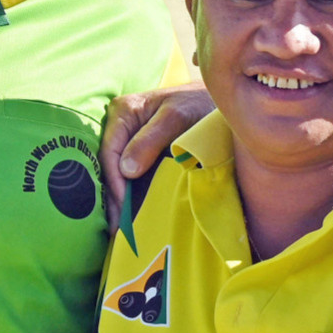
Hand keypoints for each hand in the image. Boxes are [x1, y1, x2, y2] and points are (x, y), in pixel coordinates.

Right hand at [98, 82, 213, 226]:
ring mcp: (131, 141)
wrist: (222, 102)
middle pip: (110, 166)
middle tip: (117, 229)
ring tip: (122, 230)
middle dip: (113, 198)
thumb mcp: (176, 117)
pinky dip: (133, 196)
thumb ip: (150, 139)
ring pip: (119, 175)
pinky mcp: (143, 154)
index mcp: (123, 112)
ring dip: (120, 201)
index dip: (114, 182)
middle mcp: (122, 126)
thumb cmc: (200, 104)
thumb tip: (126, 170)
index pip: (110, 152)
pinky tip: (133, 217)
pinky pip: (133, 177)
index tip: (122, 208)